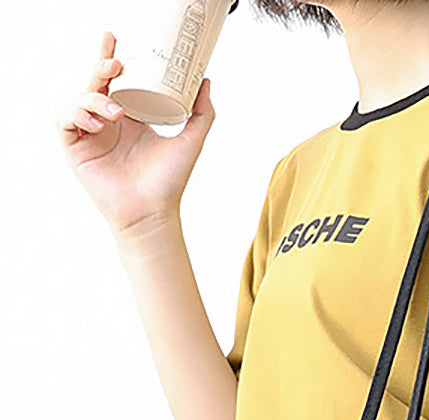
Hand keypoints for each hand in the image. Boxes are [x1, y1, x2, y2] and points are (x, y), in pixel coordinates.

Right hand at [56, 31, 215, 237]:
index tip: (115, 39)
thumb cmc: (169, 183)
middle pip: (95, 83)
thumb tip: (205, 81)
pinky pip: (65, 121)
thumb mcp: (190, 141)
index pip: (116, 80)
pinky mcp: (75, 150)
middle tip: (116, 64)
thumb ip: (202, 113)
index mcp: (130, 117)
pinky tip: (96, 124)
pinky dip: (76, 115)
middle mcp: (108, 123)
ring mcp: (90, 135)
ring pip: (79, 99)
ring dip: (94, 98)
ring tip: (117, 113)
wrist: (153, 213)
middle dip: (100, 67)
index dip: (110, 58)